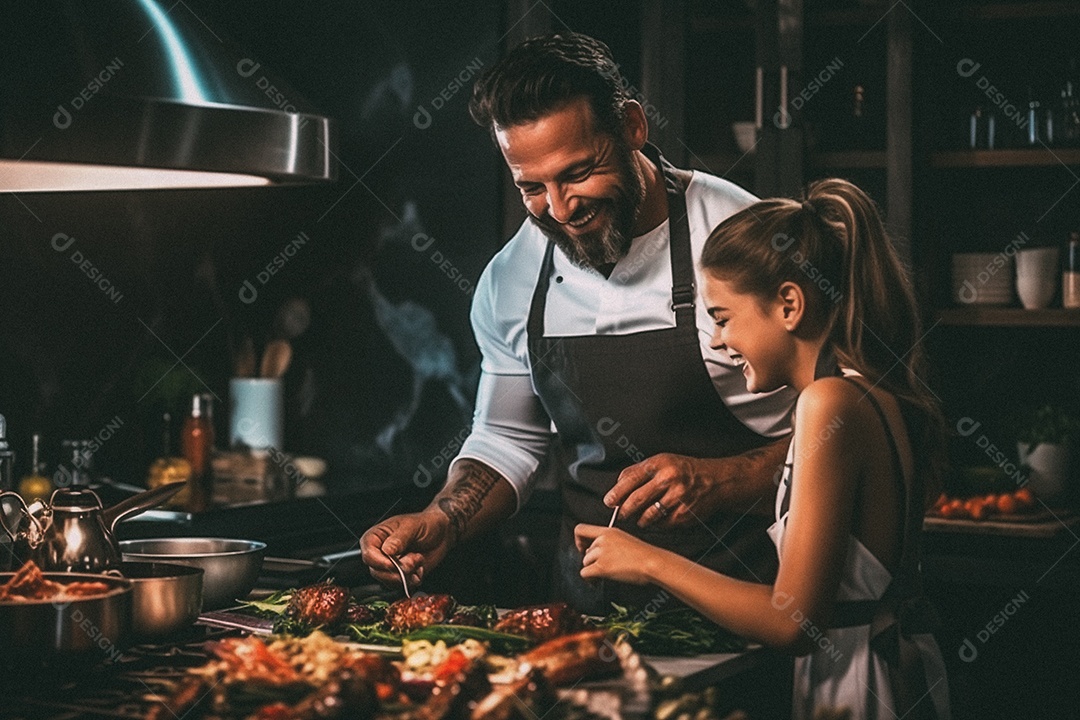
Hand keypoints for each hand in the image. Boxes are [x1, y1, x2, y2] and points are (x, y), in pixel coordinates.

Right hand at [359, 510, 452, 589]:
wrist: (442, 533)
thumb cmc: (425, 524)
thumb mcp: (412, 526)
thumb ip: (399, 539)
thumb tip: (387, 550)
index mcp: (376, 537)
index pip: (368, 555)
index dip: (379, 562)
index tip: (393, 563)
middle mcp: (379, 553)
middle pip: (376, 571)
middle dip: (397, 570)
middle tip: (413, 560)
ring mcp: (389, 565)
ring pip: (388, 581)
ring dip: (407, 574)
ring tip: (418, 559)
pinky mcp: (400, 575)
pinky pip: (401, 586)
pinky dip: (413, 579)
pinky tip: (420, 566)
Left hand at [575, 524, 655, 584]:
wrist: (653, 562)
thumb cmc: (645, 555)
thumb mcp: (625, 540)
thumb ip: (610, 542)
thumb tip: (600, 553)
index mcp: (609, 531)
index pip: (581, 529)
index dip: (579, 540)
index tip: (583, 548)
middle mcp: (603, 540)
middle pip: (584, 551)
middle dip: (591, 561)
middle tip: (600, 568)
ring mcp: (601, 553)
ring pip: (585, 562)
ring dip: (592, 570)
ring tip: (602, 575)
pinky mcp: (601, 567)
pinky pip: (585, 573)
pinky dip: (589, 579)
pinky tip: (597, 581)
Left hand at [605, 453, 733, 527]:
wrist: (715, 481)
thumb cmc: (684, 470)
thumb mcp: (662, 461)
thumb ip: (639, 471)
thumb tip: (617, 486)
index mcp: (660, 464)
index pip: (631, 479)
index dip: (616, 493)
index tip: (609, 502)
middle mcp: (669, 479)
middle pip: (636, 500)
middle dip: (624, 511)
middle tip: (620, 514)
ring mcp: (677, 497)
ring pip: (647, 515)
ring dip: (639, 520)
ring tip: (639, 518)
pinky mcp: (684, 514)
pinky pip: (662, 524)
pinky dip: (656, 524)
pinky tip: (658, 518)